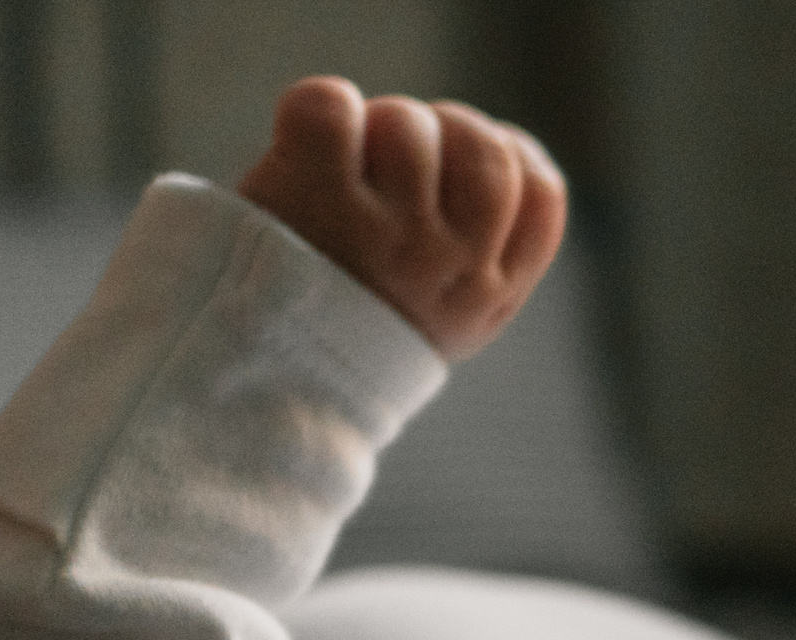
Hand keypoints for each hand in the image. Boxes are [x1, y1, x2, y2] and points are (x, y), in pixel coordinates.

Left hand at [237, 76, 566, 362]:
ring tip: (339, 171)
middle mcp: (449, 265)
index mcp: (488, 296)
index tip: (456, 168)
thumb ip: (485, 252)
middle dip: (441, 129)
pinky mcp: (318, 196)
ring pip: (406, 121)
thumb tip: (510, 146)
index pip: (541, 192)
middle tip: (394, 158)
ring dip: (372, 126)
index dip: (504, 153)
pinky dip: (317, 109)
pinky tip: (302, 149)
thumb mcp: (444, 316)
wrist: (255, 377)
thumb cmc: (348, 333)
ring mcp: (386, 232)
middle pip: (481, 143)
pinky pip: (333, 105)